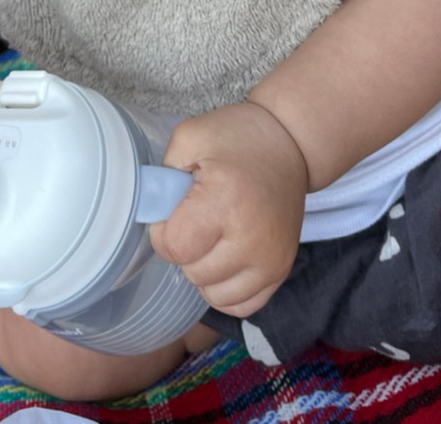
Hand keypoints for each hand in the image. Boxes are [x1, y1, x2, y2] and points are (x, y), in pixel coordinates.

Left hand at [150, 101, 308, 316]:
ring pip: (214, 294)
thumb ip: (163, 175)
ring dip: (204, 271)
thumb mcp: (190, 136)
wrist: (290, 144)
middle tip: (197, 217)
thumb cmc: (236, 138)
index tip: (173, 210)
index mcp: (225, 201)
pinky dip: (226, 288)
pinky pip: (241, 304)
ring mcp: (271, 261)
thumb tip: (151, 212)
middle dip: (185, 248)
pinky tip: (225, 259)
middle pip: (193, 273)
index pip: (175, 248)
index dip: (163, 231)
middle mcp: (251, 239)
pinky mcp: (281, 271)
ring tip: (213, 236)